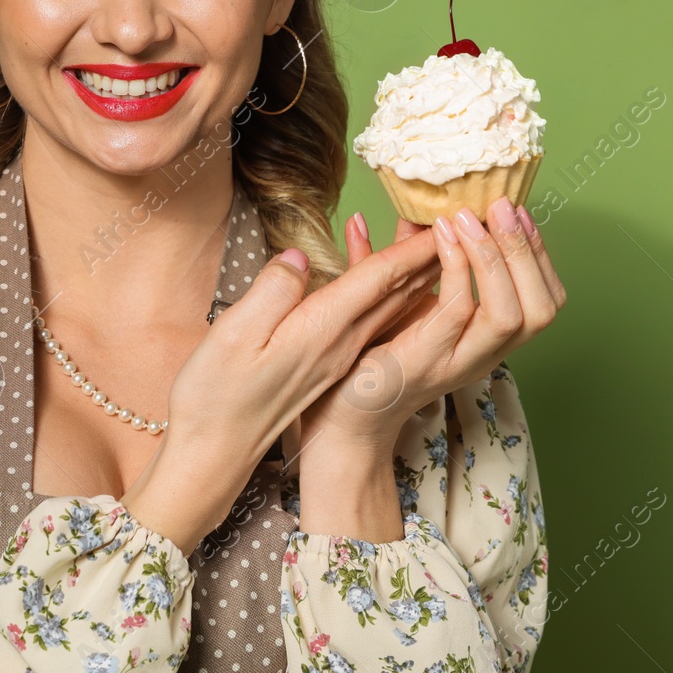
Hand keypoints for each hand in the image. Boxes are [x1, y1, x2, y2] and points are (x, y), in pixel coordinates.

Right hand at [121, 227, 445, 554]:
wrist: (214, 454)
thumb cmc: (215, 396)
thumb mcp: (233, 338)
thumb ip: (272, 293)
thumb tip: (300, 257)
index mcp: (322, 332)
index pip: (380, 281)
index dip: (411, 247)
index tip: (442, 219)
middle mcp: (339, 344)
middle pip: (397, 292)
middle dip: (429, 254)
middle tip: (458, 220)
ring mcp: (335, 356)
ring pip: (389, 307)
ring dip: (416, 273)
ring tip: (437, 240)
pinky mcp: (326, 364)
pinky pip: (371, 319)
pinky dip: (388, 292)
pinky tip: (388, 281)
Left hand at [298, 197, 566, 457]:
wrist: (341, 414)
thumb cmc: (367, 357)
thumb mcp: (394, 297)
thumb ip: (403, 255)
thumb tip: (408, 207)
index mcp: (486, 340)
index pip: (543, 302)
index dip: (539, 255)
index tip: (516, 212)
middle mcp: (484, 355)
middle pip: (541, 309)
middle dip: (527, 250)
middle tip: (501, 206)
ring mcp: (458, 361)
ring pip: (512, 314)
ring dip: (496, 257)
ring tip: (470, 218)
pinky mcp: (425, 360)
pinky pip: (459, 312)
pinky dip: (457, 269)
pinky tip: (442, 236)